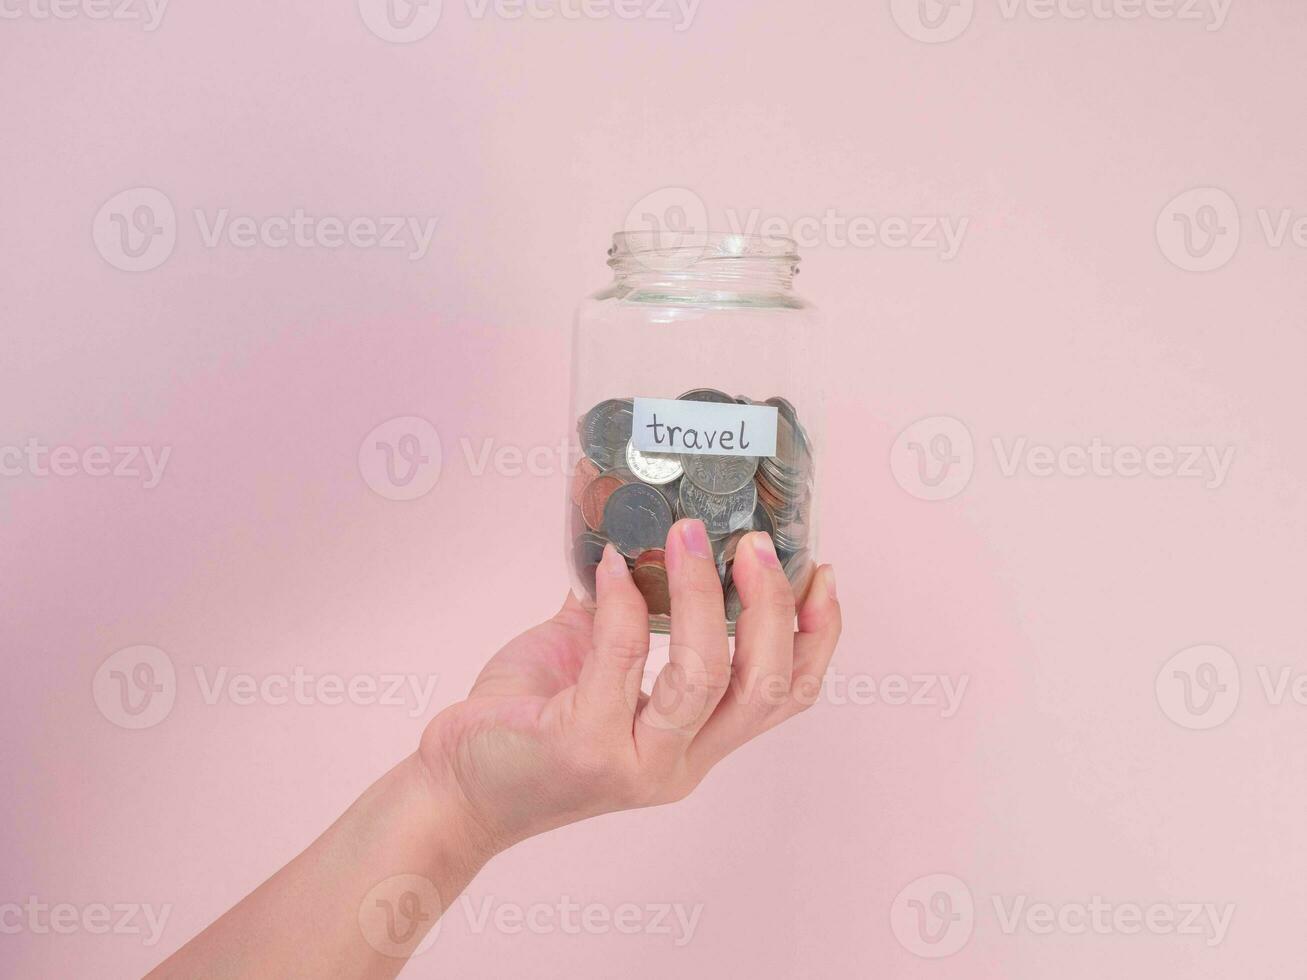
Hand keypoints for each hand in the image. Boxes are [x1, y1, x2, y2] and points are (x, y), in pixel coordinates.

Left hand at [417, 518, 840, 856]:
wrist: (453, 786)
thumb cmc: (524, 726)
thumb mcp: (595, 670)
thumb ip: (631, 620)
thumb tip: (645, 538)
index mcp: (695, 744)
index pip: (785, 698)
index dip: (818, 636)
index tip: (820, 574)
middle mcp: (676, 763)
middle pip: (763, 687)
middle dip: (773, 606)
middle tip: (755, 543)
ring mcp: (633, 760)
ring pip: (703, 676)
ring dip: (704, 594)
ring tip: (689, 533)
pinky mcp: (583, 746)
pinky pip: (621, 658)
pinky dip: (622, 600)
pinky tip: (607, 561)